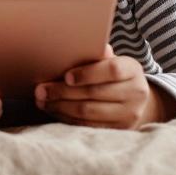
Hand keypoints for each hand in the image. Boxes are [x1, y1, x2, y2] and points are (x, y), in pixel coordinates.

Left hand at [34, 45, 175, 128]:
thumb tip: (76, 44)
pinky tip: (53, 110)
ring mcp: (128, 114)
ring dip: (60, 106)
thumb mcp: (109, 61)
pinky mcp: (118, 130)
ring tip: (42, 101)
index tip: (66, 76)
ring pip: (88, 112)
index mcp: (133, 70)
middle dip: (62, 92)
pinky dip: (67, 118)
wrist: (134, 100)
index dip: (87, 73)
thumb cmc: (113, 75)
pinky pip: (87, 125)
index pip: (111, 70)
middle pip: (94, 93)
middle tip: (40, 90)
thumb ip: (95, 55)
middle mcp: (135, 93)